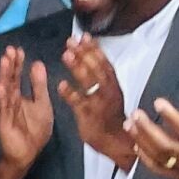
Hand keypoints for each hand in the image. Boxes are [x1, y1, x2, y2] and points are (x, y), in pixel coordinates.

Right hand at [0, 45, 53, 178]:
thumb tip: (37, 63)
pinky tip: (0, 86)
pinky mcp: (4, 122)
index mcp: (18, 96)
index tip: (18, 49)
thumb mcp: (42, 104)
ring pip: (5, 91)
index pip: (17, 76)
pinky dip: (1, 97)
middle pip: (9, 80)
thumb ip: (39, 86)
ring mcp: (5, 111)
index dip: (17, 63)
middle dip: (9, 65)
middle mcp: (9, 101)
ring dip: (4, 76)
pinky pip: (3, 108)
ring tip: (4, 62)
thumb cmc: (35, 130)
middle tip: (9, 49)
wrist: (27, 154)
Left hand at [59, 35, 136, 170]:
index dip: (94, 49)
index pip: (104, 63)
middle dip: (85, 53)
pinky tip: (60, 85)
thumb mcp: (110, 94)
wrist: (118, 143)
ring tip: (66, 55)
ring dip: (78, 68)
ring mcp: (100, 104)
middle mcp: (109, 92)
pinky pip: (80, 104)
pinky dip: (71, 94)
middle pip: (97, 69)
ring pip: (90, 83)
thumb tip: (92, 58)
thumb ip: (102, 78)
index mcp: (113, 85)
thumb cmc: (111, 118)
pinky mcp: (90, 118)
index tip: (84, 36)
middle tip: (71, 41)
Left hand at [134, 38, 178, 178]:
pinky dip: (148, 161)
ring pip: (160, 159)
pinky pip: (164, 172)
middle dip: (146, 129)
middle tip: (134, 114)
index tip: (158, 103)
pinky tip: (140, 151)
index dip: (170, 117)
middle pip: (164, 145)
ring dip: (142, 142)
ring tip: (131, 128)